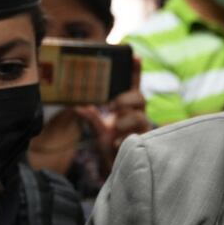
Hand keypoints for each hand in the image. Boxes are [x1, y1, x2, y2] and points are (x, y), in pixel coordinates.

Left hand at [73, 58, 149, 176]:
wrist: (115, 169)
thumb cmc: (109, 146)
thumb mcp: (99, 129)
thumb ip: (92, 117)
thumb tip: (78, 105)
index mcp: (128, 107)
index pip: (134, 84)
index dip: (135, 70)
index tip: (135, 55)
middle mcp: (138, 114)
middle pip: (140, 98)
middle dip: (126, 99)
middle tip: (113, 105)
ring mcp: (142, 129)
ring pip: (140, 117)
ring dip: (125, 120)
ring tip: (114, 128)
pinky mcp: (145, 143)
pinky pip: (138, 136)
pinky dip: (125, 138)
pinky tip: (117, 143)